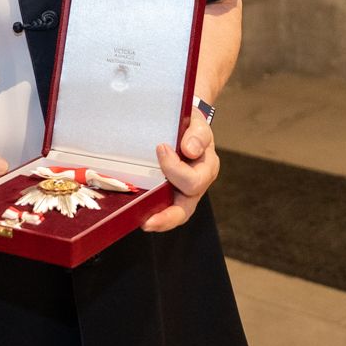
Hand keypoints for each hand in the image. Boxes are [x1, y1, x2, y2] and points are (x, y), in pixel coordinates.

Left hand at [142, 114, 219, 232]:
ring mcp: (183, 191)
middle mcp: (197, 183)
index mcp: (206, 167)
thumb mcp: (196, 122)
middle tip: (148, 217)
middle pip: (186, 206)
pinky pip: (164, 210)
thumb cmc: (189, 124)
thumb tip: (190, 150)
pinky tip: (139, 217)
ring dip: (161, 220)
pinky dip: (153, 214)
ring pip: (177, 213)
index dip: (175, 168)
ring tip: (144, 223)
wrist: (181, 124)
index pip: (194, 179)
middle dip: (167, 213)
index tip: (160, 148)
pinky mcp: (169, 194)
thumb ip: (197, 134)